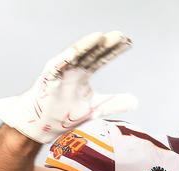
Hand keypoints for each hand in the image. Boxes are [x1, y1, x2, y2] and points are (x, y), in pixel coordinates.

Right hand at [0, 31, 137, 143]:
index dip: (114, 50)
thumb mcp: (95, 109)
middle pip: (91, 54)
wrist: (42, 126)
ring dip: (86, 46)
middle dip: (105, 44)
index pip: (101, 58)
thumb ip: (114, 103)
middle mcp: (72, 70)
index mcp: (83, 74)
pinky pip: (56, 68)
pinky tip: (74, 53)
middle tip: (121, 36)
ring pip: (74, 56)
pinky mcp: (48, 81)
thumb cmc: (65, 114)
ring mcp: (60, 74)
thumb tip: (136, 101)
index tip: (128, 42)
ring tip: (100, 36)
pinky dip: (64, 60)